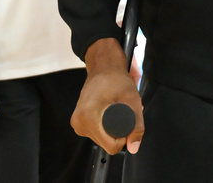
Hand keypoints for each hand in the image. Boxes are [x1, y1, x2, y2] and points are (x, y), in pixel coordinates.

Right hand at [73, 39, 143, 154]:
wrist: (103, 66)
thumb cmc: (115, 79)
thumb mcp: (132, 101)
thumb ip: (136, 126)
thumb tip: (134, 147)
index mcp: (87, 118)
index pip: (110, 146)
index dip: (124, 139)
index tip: (127, 124)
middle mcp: (78, 122)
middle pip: (105, 144)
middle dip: (117, 133)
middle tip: (122, 113)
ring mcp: (76, 122)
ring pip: (101, 139)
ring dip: (111, 130)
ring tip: (114, 111)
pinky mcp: (77, 121)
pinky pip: (95, 133)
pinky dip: (104, 127)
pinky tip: (107, 113)